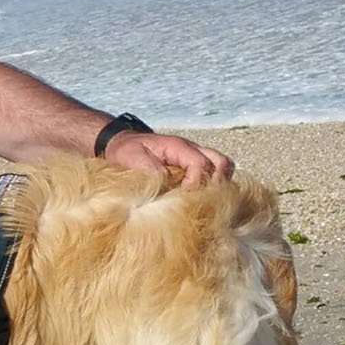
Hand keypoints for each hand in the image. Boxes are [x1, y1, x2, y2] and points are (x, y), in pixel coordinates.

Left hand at [105, 131, 233, 188]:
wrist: (121, 144)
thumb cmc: (127, 152)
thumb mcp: (135, 160)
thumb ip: (154, 173)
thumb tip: (172, 188)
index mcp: (178, 146)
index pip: (201, 165)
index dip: (196, 184)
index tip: (183, 197)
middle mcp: (192, 149)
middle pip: (221, 163)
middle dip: (215, 184)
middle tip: (198, 200)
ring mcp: (195, 156)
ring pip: (223, 167)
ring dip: (218, 184)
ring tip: (202, 199)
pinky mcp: (193, 165)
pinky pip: (214, 172)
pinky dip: (213, 184)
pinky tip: (199, 197)